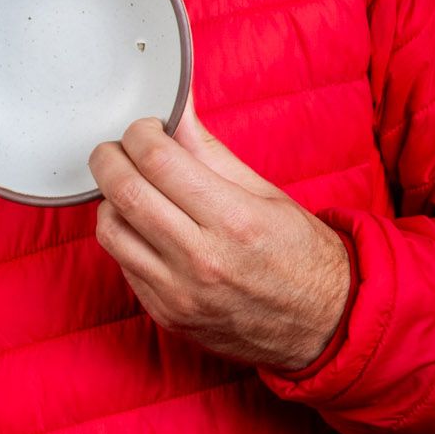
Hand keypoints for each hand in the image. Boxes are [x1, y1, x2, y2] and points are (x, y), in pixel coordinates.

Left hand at [89, 105, 352, 371]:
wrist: (325, 326)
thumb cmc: (301, 255)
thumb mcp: (264, 193)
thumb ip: (208, 150)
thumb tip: (176, 107)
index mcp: (234, 220)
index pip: (158, 160)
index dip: (139, 133)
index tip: (144, 129)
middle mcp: (201, 260)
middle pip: (124, 192)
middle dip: (109, 159)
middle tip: (118, 149)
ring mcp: (179, 294)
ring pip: (109, 231)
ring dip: (109, 200)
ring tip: (131, 188)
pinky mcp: (166, 315)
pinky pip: (121, 264)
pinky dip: (124, 237)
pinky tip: (144, 226)